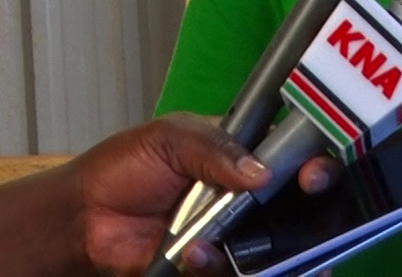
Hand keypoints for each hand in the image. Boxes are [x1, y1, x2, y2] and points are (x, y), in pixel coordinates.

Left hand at [70, 114, 339, 275]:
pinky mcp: (216, 267)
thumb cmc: (126, 165)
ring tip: (220, 246)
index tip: (313, 176)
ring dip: (262, 251)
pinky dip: (221, 268)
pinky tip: (193, 257)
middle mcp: (250, 198)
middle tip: (298, 225)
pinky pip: (240, 273)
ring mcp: (237, 236)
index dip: (316, 166)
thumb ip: (216, 148)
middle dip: (312, 220)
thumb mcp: (172, 138)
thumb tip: (261, 172)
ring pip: (279, 251)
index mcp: (246, 154)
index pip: (298, 156)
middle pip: (302, 211)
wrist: (86, 218)